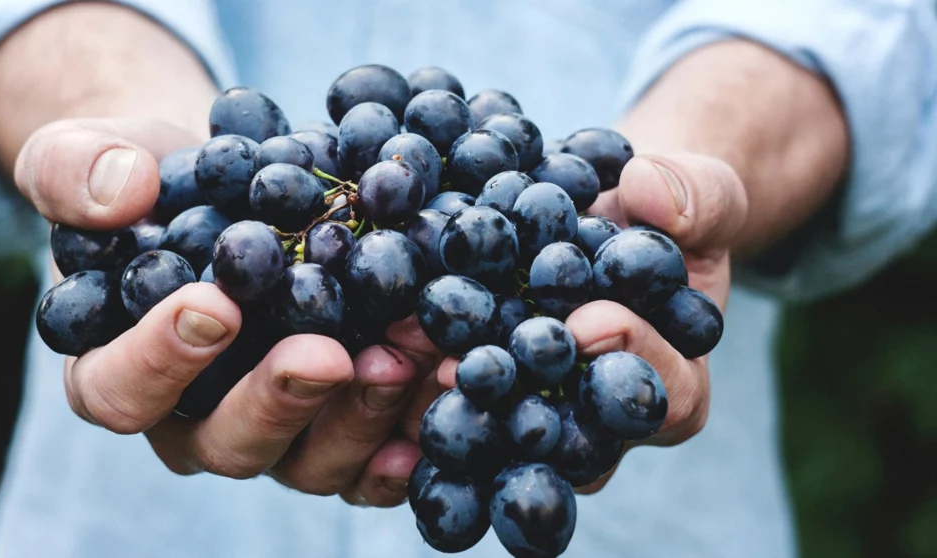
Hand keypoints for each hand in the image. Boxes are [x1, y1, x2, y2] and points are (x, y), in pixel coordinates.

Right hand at [17, 117, 436, 505]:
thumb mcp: (88, 155)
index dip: (160, 361)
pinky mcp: (336, 423)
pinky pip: (372, 456)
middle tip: (328, 354)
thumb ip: (76, 171)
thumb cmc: (148, 181)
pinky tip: (444, 392)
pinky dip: (410, 432)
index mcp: (117, 370)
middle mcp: (195, 419)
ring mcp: (274, 429)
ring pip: (310, 460)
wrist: (227, 187)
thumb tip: (121, 193)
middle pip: (227, 443)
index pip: (120, 391)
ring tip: (409, 355)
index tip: (215, 305)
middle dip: (281, 401)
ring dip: (362, 415)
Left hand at [408, 153, 747, 493]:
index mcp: (674, 385)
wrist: (606, 216)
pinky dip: (412, 381)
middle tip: (469, 368)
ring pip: (500, 432)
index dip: (633, 359)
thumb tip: (653, 194)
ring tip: (406, 361)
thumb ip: (696, 197)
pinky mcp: (483, 394)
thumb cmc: (664, 214)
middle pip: (570, 435)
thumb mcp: (701, 194)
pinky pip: (452, 401)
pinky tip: (373, 354)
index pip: (665, 393)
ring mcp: (538, 414)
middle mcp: (602, 421)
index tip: (591, 321)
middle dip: (521, 399)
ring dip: (452, 402)